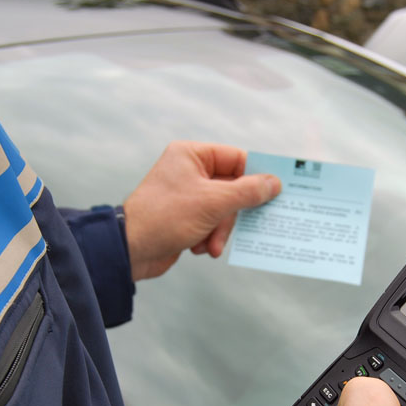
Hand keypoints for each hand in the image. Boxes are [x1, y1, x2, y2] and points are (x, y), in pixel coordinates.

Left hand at [122, 141, 280, 280]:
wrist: (131, 250)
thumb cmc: (166, 217)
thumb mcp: (213, 202)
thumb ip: (247, 192)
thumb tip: (274, 183)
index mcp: (191, 155)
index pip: (236, 159)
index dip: (256, 176)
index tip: (274, 192)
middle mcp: (189, 171)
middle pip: (233, 188)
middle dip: (233, 213)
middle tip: (245, 225)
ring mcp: (188, 195)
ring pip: (224, 210)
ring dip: (221, 230)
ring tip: (212, 244)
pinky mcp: (186, 217)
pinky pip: (212, 224)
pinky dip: (210, 237)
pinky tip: (200, 248)